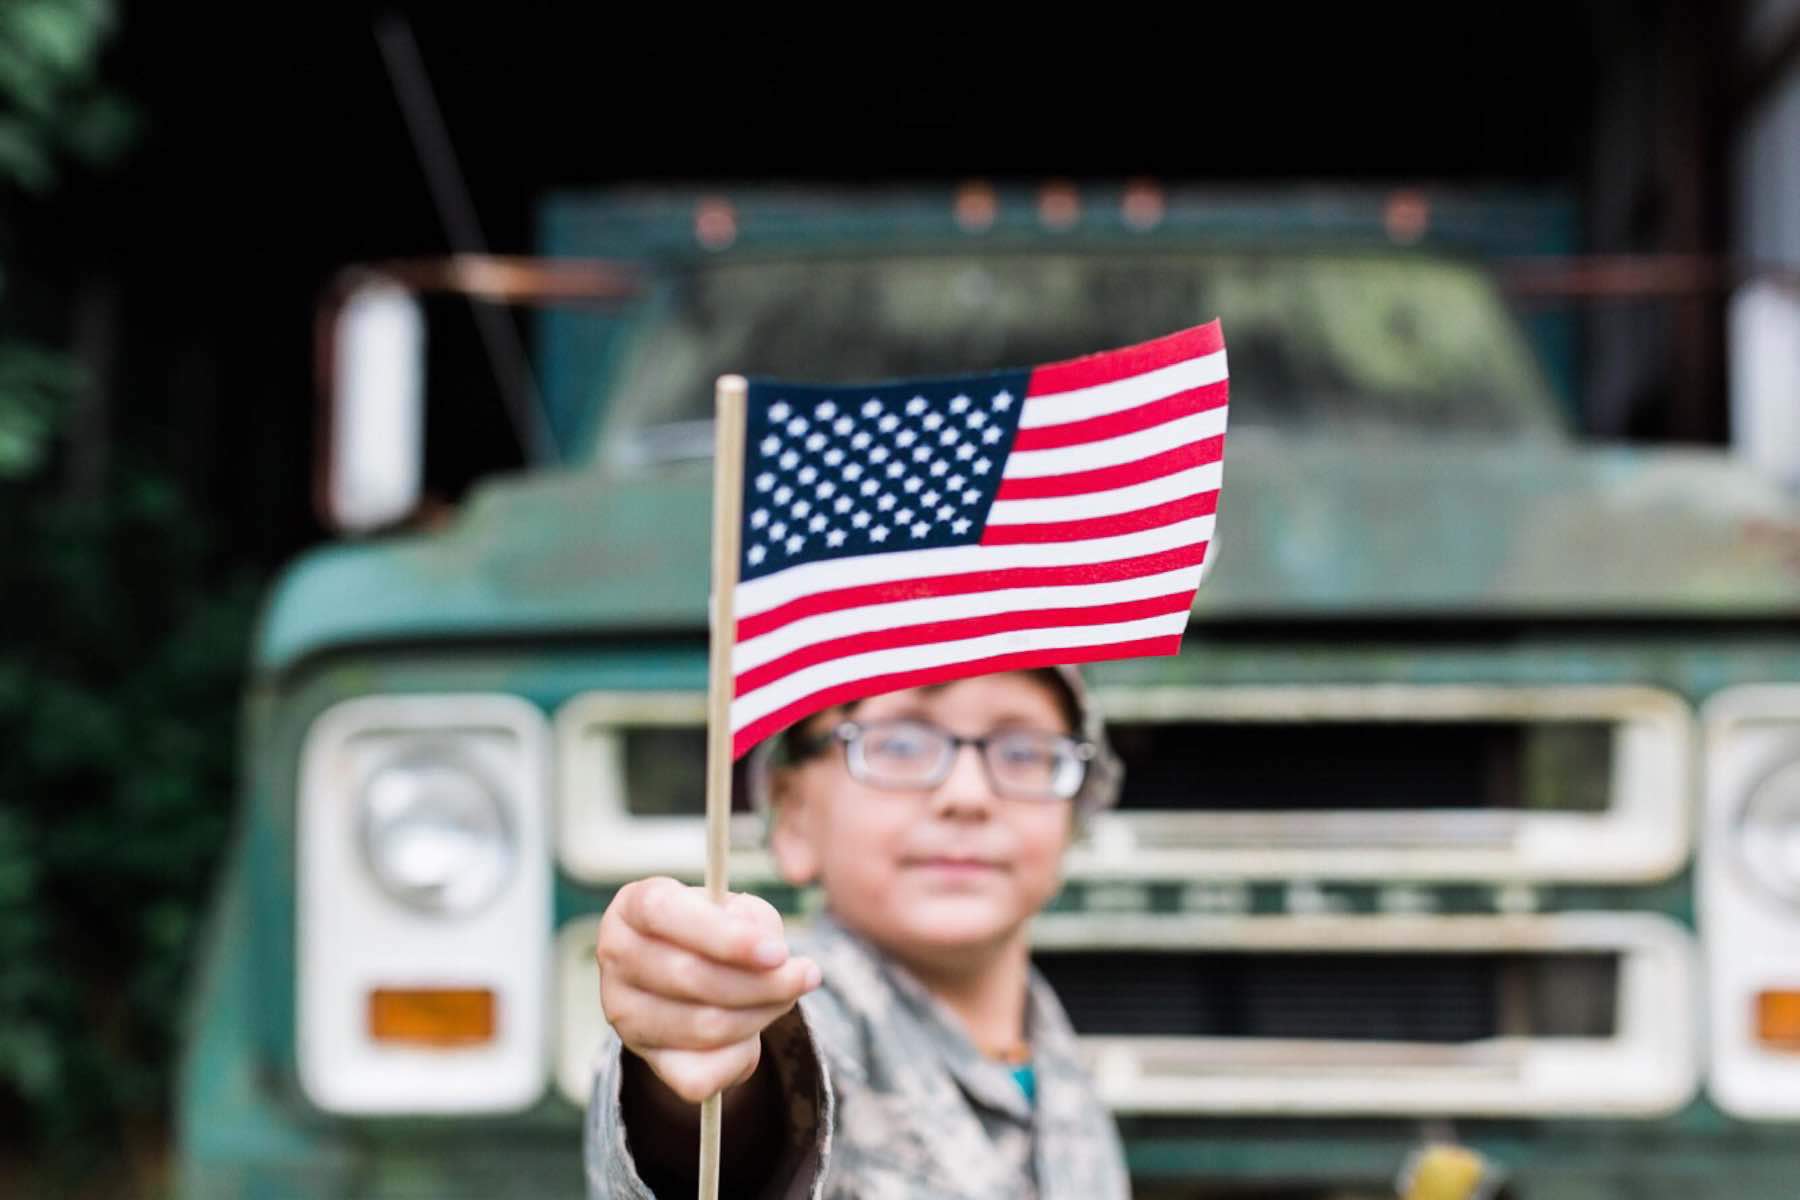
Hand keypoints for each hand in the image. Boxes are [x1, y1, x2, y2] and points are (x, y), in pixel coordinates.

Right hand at [597, 877, 821, 1104]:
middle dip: (764, 983)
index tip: (779, 952)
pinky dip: (740, 1058)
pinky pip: (700, 1075)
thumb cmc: (716, 931)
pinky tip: (751, 1034)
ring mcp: (623, 1013)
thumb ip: (754, 920)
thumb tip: (770, 955)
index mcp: (634, 906)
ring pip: (704, 1027)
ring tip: (785, 996)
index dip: (725, 937)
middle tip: (808, 975)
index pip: (666, 915)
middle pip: (692, 978)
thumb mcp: (737, 909)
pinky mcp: (644, 1058)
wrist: (689, 975)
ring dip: (762, 1015)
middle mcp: (617, 958)